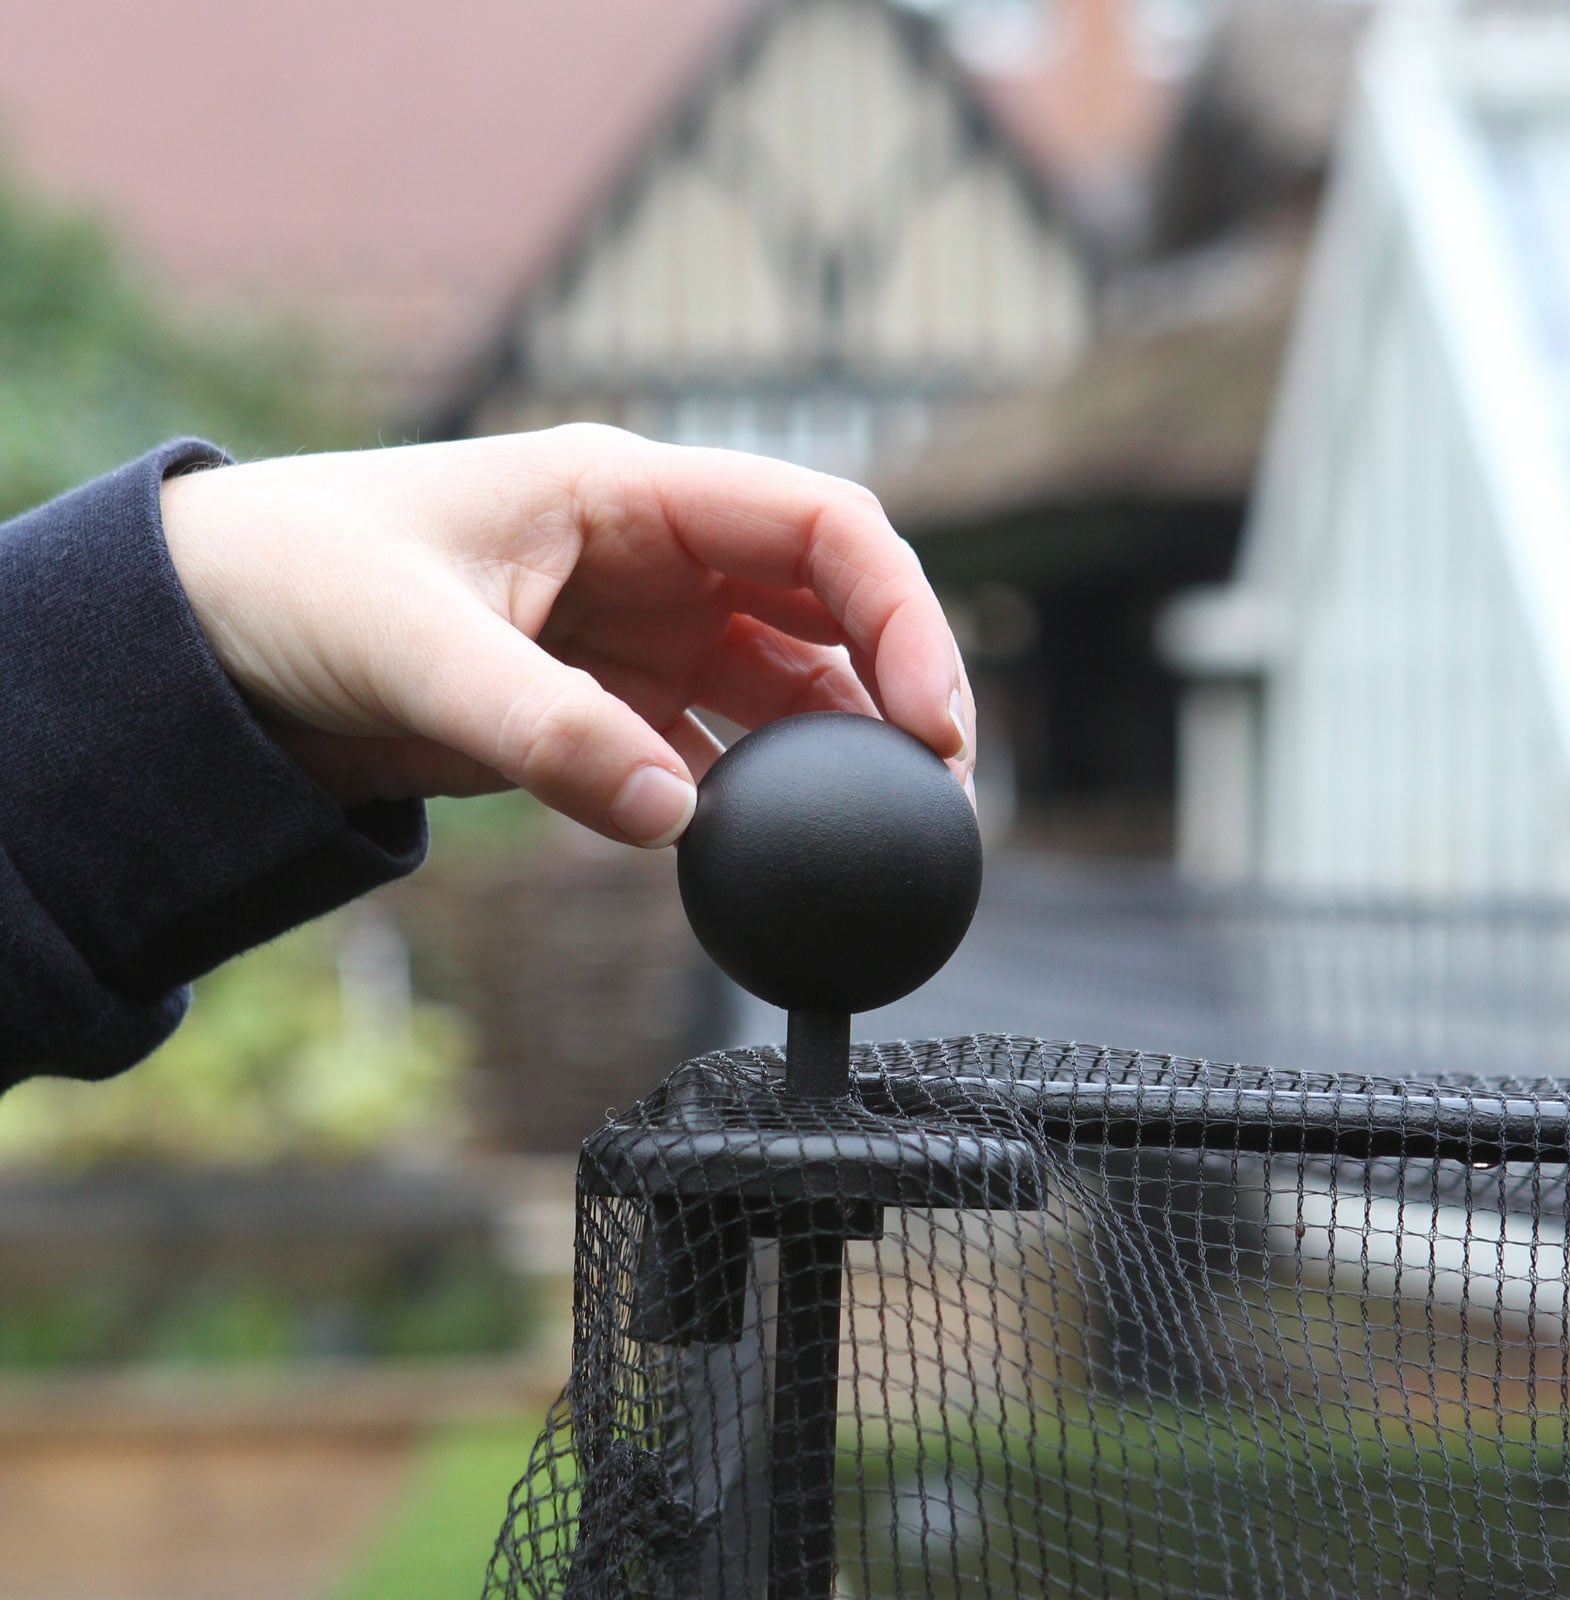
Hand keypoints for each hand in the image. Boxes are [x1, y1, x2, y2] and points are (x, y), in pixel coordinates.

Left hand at [160, 425, 973, 845]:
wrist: (207, 642)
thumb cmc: (297, 587)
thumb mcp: (418, 649)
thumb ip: (549, 733)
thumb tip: (676, 818)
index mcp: (626, 491)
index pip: (819, 522)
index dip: (900, 610)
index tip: (931, 718)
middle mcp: (651, 554)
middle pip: (825, 603)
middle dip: (896, 684)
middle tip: (940, 793)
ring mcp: (632, 630)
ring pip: (780, 679)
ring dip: (835, 747)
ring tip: (879, 830)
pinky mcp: (600, 701)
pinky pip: (708, 742)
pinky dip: (750, 792)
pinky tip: (771, 843)